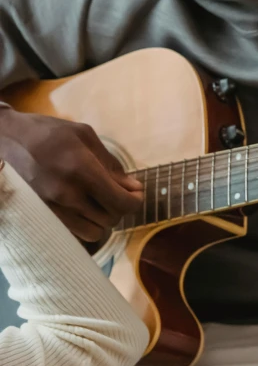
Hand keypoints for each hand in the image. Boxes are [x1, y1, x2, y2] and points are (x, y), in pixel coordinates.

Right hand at [0, 106, 142, 241]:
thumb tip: (133, 187)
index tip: (136, 193)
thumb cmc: (48, 133)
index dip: (136, 202)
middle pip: (112, 219)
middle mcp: (68, 194)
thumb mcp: (85, 136)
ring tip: (99, 200)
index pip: (122, 204)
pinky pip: (76, 232)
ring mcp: (53, 208)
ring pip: (96, 232)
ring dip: (103, 218)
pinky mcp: (43, 215)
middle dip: (120, 207)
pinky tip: (84, 207)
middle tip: (117, 192)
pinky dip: (86, 224)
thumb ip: (112, 164)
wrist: (4, 139)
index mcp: (82, 170)